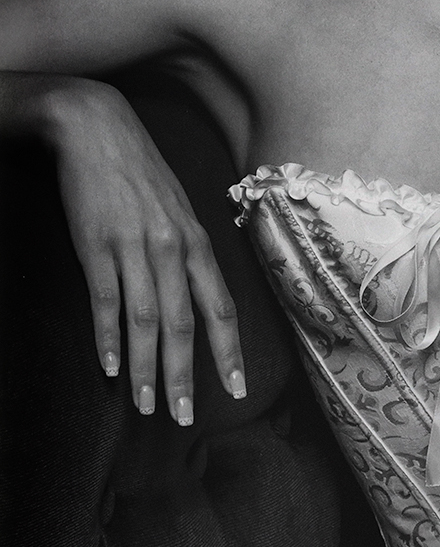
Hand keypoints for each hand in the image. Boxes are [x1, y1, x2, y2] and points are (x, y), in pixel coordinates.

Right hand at [49, 77, 244, 422]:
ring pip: (146, 321)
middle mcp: (172, 248)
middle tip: (182, 417)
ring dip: (147, 368)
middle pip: (185, 325)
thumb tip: (199, 296)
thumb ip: (189, 252)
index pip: (221, 307)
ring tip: (147, 405)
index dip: (229, 351)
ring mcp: (133, 247)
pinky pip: (105, 300)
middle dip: (186, 376)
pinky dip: (108, 337)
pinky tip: (110, 367)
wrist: (97, 128)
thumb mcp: (178, 210)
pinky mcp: (96, 245)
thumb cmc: (139, 173)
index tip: (236, 389)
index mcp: (196, 242)